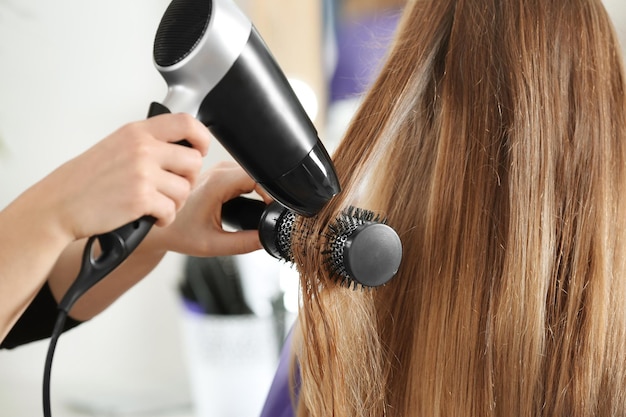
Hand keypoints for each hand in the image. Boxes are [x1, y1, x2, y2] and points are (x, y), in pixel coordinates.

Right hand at [24, 113, 211, 242]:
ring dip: (175, 202)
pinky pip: (172, 211)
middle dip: (188, 179)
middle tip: (173, 187)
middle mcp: (142, 148)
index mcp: (137, 132)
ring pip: (185, 189)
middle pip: (193, 161)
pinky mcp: (141, 199)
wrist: (59, 204)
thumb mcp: (117, 146)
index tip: (200, 150)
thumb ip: (148, 143)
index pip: (186, 123)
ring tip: (157, 204)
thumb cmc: (85, 180)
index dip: (202, 138)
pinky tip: (151, 217)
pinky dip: (164, 218)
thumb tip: (183, 147)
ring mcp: (142, 173)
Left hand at [148, 161, 271, 256]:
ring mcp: (219, 171)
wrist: (159, 228)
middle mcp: (218, 172)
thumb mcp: (214, 244)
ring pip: (253, 172)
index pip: (258, 176)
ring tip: (262, 210)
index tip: (275, 209)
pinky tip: (251, 204)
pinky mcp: (219, 175)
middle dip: (269, 191)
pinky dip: (253, 188)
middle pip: (258, 172)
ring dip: (262, 189)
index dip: (272, 192)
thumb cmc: (178, 233)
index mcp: (217, 183)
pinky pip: (245, 175)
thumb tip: (269, 239)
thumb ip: (244, 243)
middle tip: (271, 213)